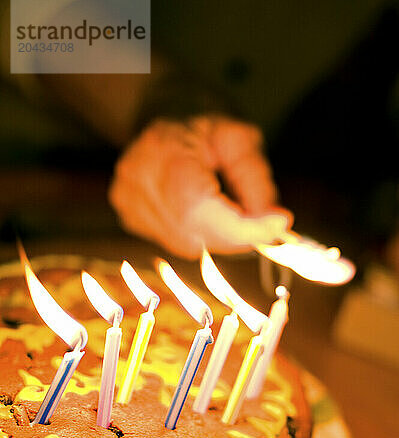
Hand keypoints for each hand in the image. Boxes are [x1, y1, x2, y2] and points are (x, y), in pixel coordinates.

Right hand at [109, 115, 291, 258]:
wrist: (164, 116)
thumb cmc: (204, 128)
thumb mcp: (240, 140)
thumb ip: (256, 181)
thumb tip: (275, 224)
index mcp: (161, 146)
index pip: (196, 205)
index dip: (238, 226)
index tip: (275, 228)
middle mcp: (136, 176)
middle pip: (190, 229)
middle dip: (234, 235)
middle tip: (264, 226)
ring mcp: (127, 199)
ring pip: (184, 243)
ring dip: (220, 238)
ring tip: (236, 214)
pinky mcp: (129, 216)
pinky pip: (175, 243)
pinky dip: (202, 237)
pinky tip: (209, 215)